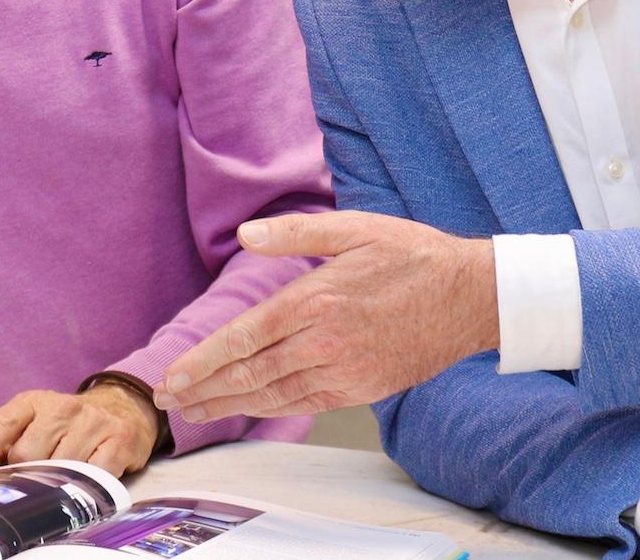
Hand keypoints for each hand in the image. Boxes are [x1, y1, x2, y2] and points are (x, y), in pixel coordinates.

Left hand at [0, 384, 161, 477]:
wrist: (122, 409)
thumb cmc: (66, 424)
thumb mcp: (31, 424)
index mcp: (34, 402)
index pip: (2, 422)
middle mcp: (64, 407)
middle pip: (27, 454)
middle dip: (24, 472)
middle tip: (33, 476)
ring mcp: (93, 423)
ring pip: (59, 468)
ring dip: (56, 481)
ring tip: (62, 475)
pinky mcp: (119, 441)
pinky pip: (93, 476)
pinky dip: (85, 485)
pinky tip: (86, 478)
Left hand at [152, 211, 496, 420]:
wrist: (470, 297)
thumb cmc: (413, 256)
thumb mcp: (356, 228)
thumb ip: (297, 232)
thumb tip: (246, 234)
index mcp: (314, 299)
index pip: (243, 337)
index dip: (203, 360)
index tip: (172, 375)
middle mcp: (323, 341)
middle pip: (249, 373)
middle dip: (203, 389)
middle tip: (168, 401)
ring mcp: (343, 371)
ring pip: (272, 395)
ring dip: (229, 405)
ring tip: (197, 411)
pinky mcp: (361, 388)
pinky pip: (304, 404)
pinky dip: (270, 410)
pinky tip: (250, 410)